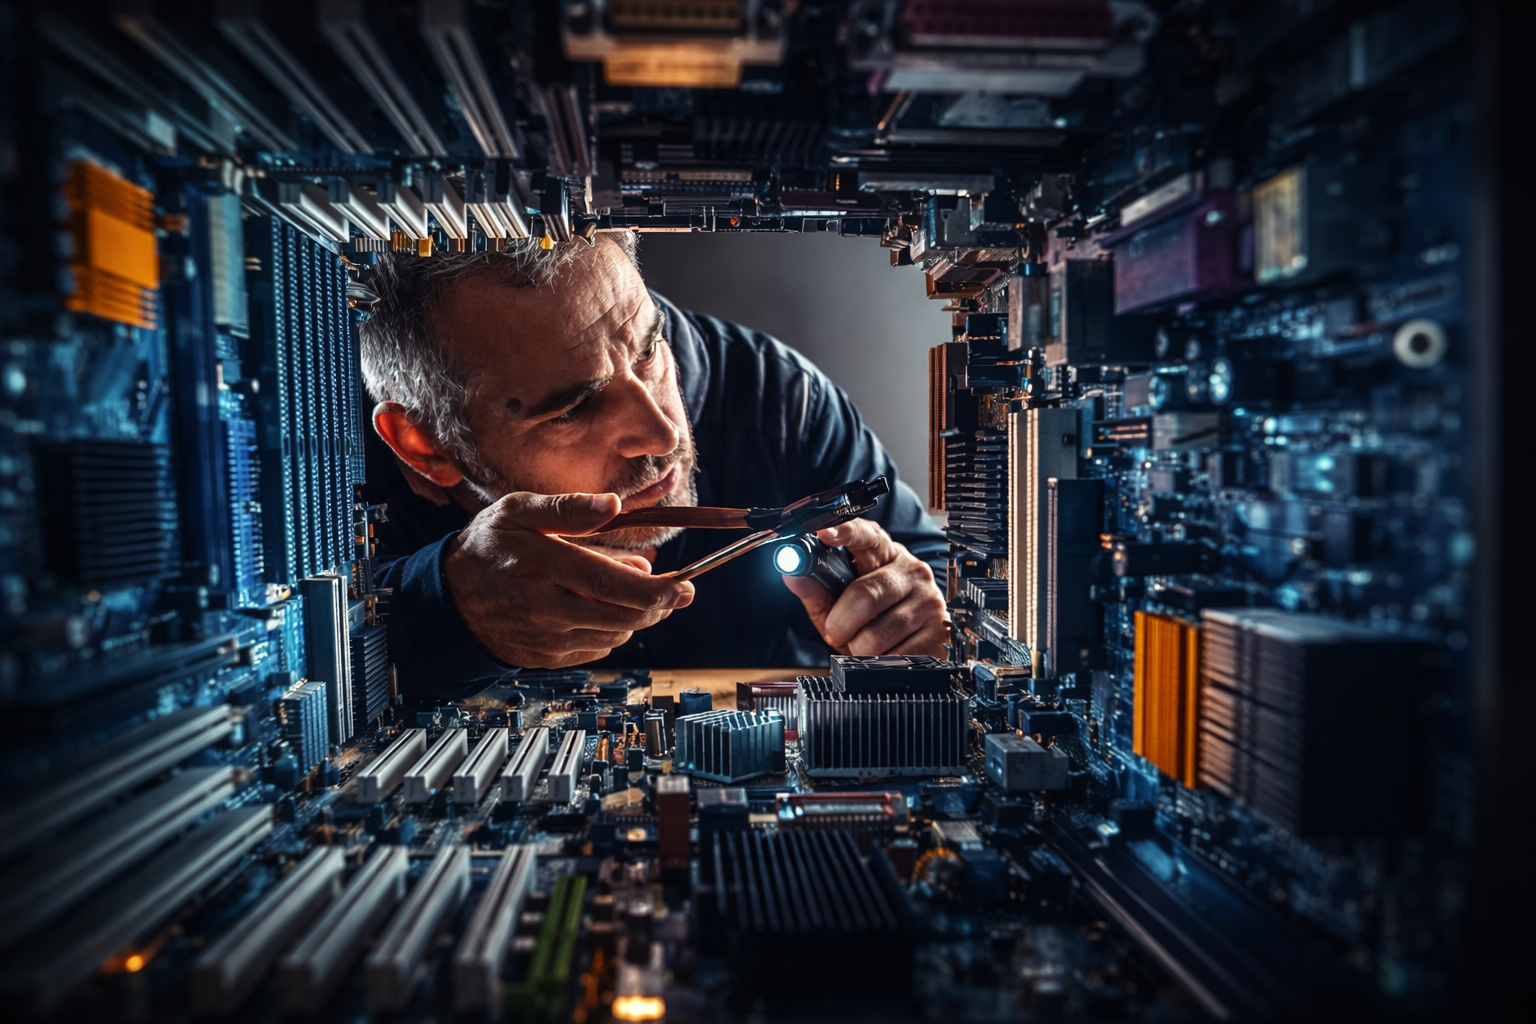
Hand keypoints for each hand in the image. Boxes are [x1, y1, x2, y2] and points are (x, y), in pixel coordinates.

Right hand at [444, 492, 694, 668]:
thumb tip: (613, 505)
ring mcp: (546, 639)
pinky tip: (602, 609)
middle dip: (658, 605)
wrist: (449, 599)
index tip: (683, 587)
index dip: (654, 591)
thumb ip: (567, 509)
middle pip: (621, 615)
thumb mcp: (519, 511)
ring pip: (614, 633)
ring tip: (633, 591)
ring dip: (636, 616)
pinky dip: (611, 630)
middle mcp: (546, 608)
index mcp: (542, 566)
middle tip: (677, 591)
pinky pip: (597, 648)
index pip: (609, 585)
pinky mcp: (547, 658)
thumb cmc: (489, 547)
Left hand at [780, 518, 948, 657]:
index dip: (845, 532)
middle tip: (836, 632)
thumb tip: (791, 572)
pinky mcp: (938, 633)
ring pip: (877, 633)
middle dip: (840, 623)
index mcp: (884, 553)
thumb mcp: (835, 601)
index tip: (824, 533)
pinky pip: (896, 656)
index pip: (866, 535)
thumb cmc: (869, 619)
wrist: (907, 650)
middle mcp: (911, 570)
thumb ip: (813, 587)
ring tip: (863, 643)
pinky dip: (879, 662)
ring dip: (858, 647)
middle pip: (865, 595)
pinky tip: (884, 654)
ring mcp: (928, 600)